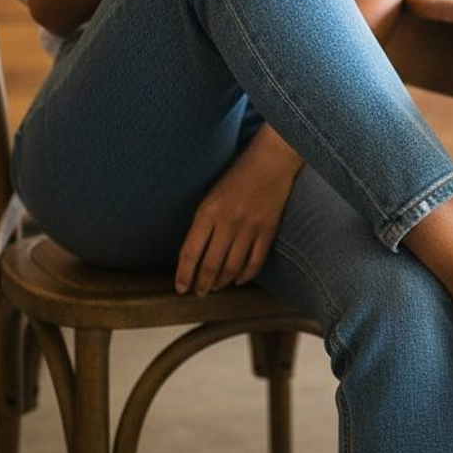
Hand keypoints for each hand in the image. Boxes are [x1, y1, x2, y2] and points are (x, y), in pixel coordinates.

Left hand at [175, 126, 303, 295]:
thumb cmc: (238, 173)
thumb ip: (203, 222)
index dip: (184, 275)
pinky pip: (255, 261)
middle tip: (199, 293)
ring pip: (232, 267)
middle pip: (211, 264)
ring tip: (216, 287)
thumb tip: (196, 252)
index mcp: (208, 211)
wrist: (271, 159)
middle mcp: (227, 222)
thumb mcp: (212, 195)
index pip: (190, 253)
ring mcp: (249, 227)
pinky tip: (240, 279)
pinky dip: (247, 275)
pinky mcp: (268, 230)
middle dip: (202, 284)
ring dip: (222, 281)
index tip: (181, 288)